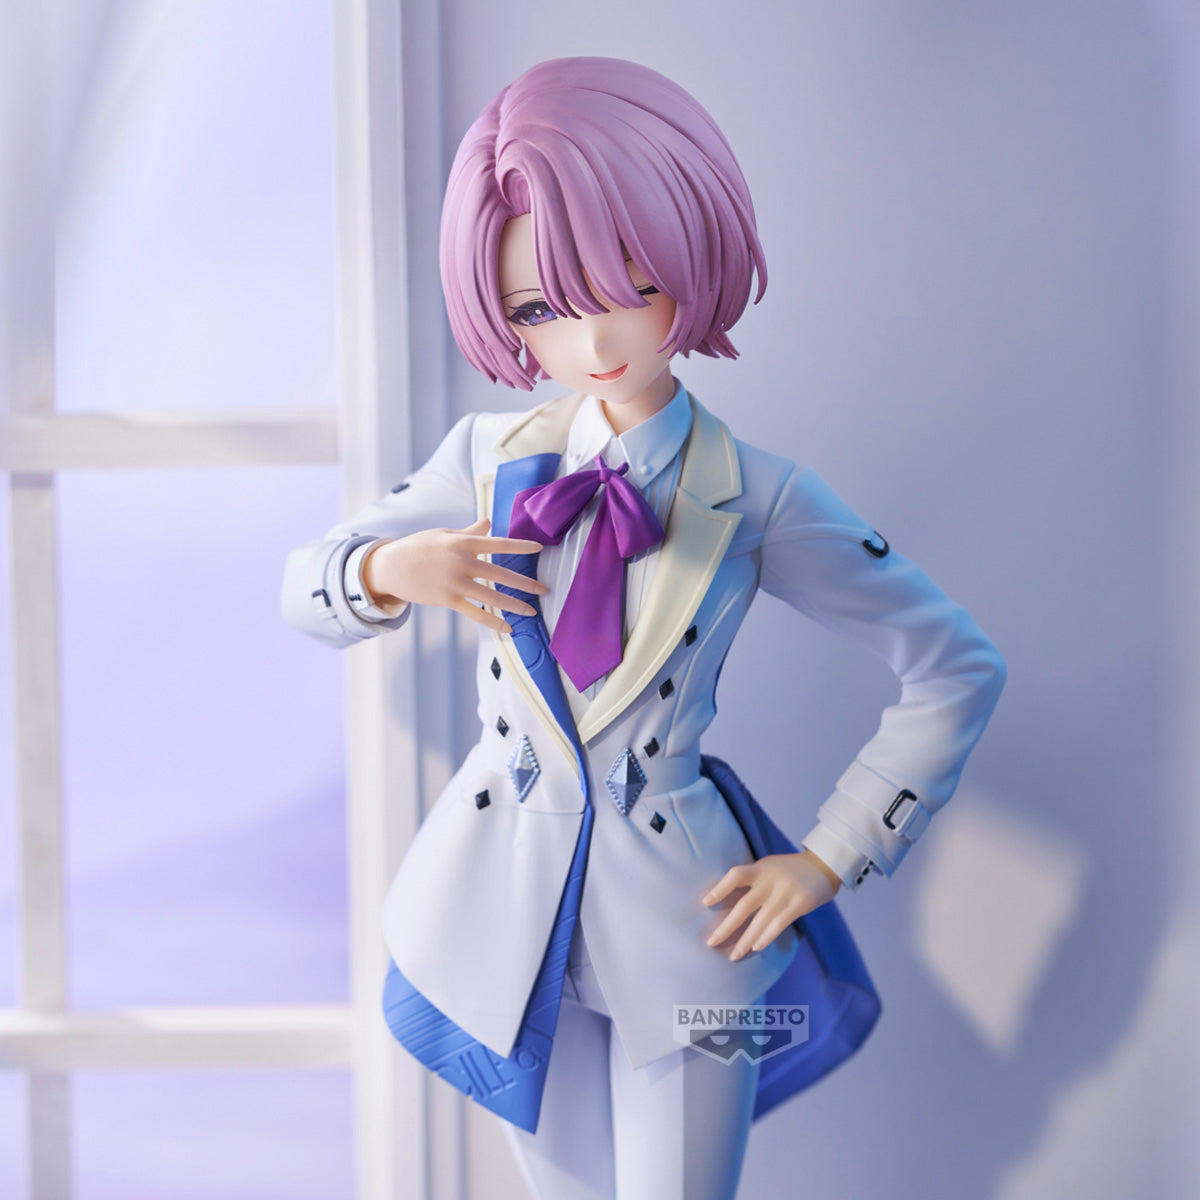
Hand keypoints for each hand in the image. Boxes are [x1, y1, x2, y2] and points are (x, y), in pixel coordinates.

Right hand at [361, 518, 545, 633]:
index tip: (540, 549)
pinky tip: (508, 628)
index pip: (499, 543)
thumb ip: (470, 531)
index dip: (522, 546)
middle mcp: (462, 562)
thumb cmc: (419, 546)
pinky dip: (493, 622)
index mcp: (463, 542)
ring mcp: (455, 582)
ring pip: (491, 596)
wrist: (391, 566)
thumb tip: (488, 522)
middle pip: (501, 573)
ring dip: (514, 605)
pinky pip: (475, 613)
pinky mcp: (448, 599)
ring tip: (531, 612)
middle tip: (545, 590)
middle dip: (526, 583)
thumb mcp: (444, 534)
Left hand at [702, 851, 840, 961]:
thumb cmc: (791, 869)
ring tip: (734, 955)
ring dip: (745, 940)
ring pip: (760, 920)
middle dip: (726, 927)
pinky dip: (766, 936)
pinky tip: (757, 947)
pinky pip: (780, 923)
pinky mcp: (800, 903)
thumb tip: (729, 898)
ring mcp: (785, 892)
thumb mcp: (769, 866)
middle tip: (711, 942)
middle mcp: (770, 880)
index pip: (736, 875)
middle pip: (743, 905)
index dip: (720, 888)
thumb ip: (753, 878)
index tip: (705, 903)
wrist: (825, 863)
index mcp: (760, 869)